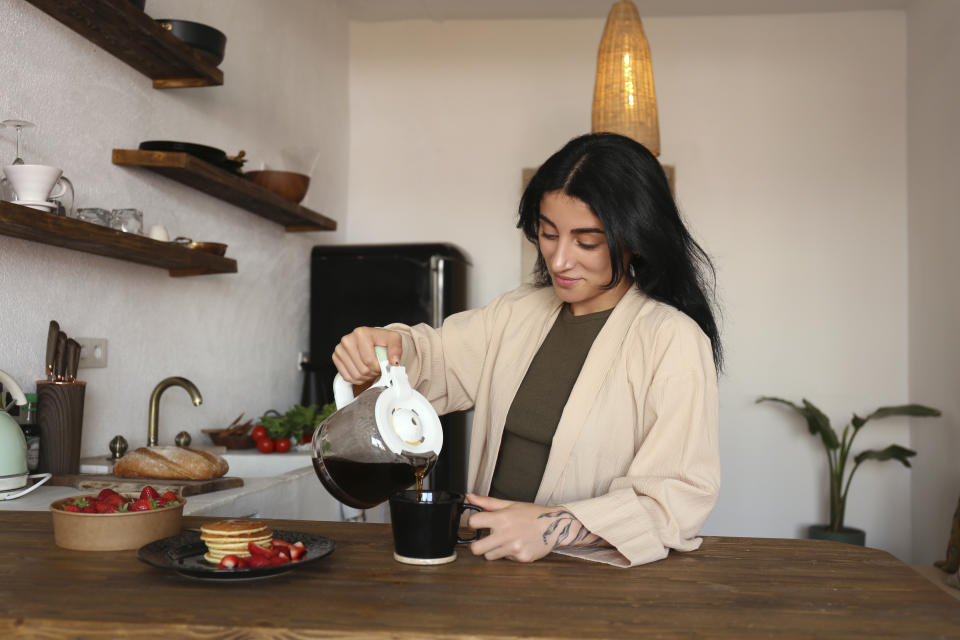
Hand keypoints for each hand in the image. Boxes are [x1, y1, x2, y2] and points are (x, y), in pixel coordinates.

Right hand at [332, 327, 402, 384]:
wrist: (372, 339)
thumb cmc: (382, 340)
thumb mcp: (394, 339)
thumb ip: (396, 349)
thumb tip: (394, 362)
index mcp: (361, 333)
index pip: (369, 361)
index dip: (378, 368)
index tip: (383, 366)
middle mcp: (347, 340)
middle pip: (362, 369)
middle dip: (373, 373)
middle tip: (377, 369)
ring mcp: (340, 349)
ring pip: (355, 375)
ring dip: (366, 377)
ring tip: (371, 370)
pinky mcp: (336, 358)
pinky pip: (347, 377)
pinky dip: (357, 379)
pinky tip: (363, 373)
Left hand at [465, 494, 599, 562]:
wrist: (555, 526)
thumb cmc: (532, 514)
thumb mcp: (510, 504)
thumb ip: (487, 502)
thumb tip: (469, 497)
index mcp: (502, 518)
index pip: (473, 522)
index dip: (472, 523)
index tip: (476, 524)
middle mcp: (507, 534)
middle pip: (476, 549)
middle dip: (476, 545)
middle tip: (483, 540)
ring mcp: (514, 548)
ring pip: (489, 556)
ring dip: (493, 551)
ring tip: (504, 542)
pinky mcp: (522, 558)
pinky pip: (506, 560)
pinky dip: (508, 554)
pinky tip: (516, 545)